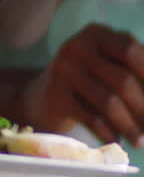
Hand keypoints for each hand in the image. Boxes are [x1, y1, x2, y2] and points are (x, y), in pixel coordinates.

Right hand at [24, 23, 143, 145]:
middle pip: (123, 80)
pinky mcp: (55, 96)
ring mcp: (63, 70)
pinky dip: (109, 133)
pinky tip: (117, 141)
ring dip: (130, 127)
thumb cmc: (89, 84)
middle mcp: (77, 46)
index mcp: (97, 34)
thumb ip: (137, 75)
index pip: (131, 50)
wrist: (42, 100)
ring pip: (108, 101)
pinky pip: (91, 118)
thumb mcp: (111, 69)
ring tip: (139, 142)